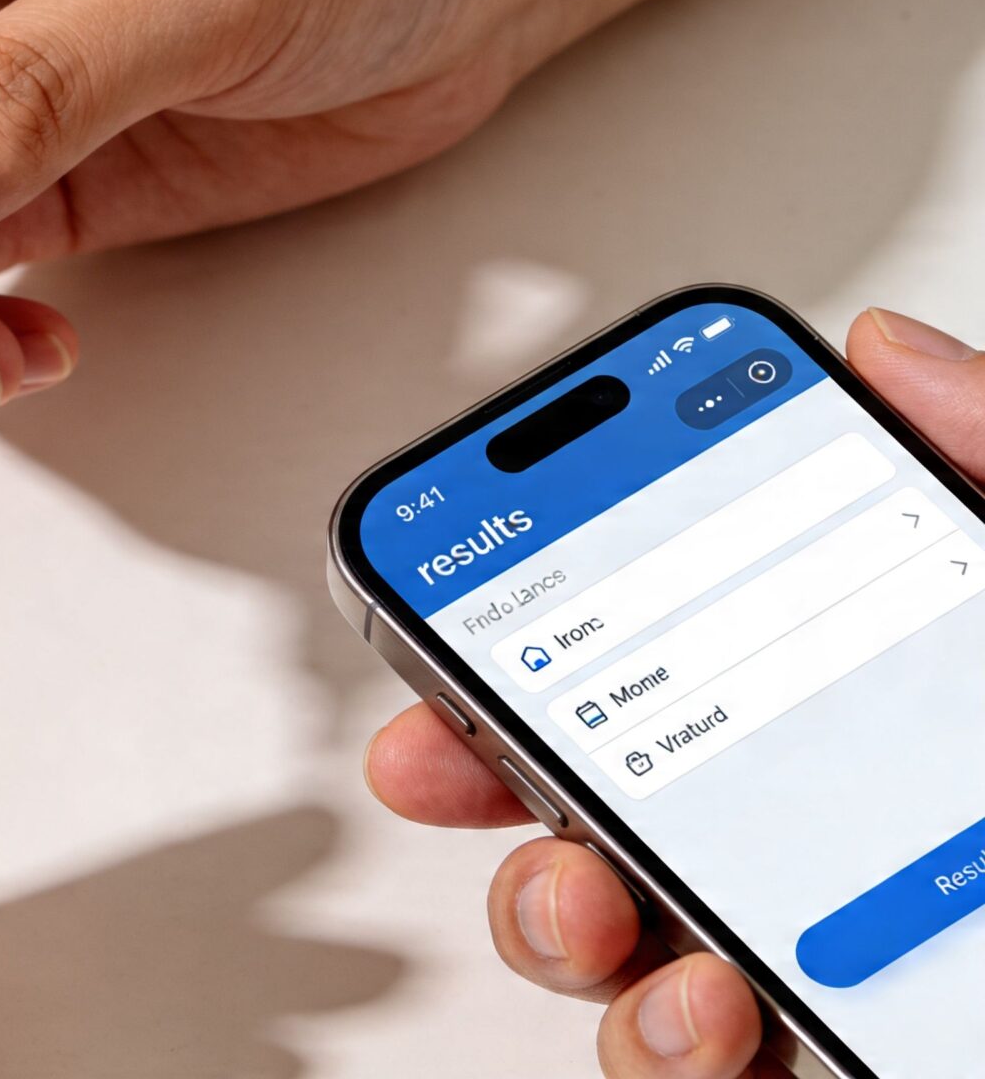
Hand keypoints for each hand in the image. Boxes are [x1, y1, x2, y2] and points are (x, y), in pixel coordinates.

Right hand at [364, 309, 984, 1077]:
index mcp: (904, 707)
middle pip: (612, 796)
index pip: (692, 648)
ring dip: (562, 925)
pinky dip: (664, 1049)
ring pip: (630, 952)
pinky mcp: (864, 1064)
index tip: (462, 611)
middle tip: (460, 758)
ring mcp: (850, 966)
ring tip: (612, 906)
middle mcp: (857, 838)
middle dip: (497, 775)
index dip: (544, 623)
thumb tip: (889, 357)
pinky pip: (710, 1071)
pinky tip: (710, 1013)